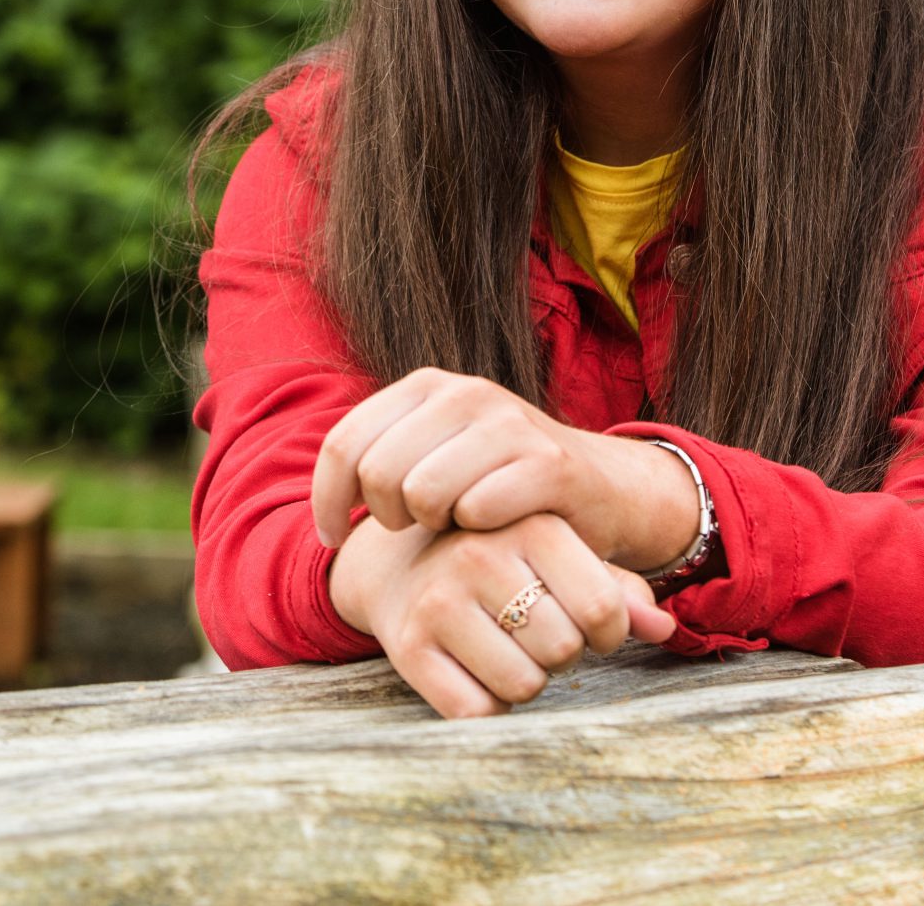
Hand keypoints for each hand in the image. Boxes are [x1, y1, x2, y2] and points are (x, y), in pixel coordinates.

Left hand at [310, 367, 699, 571]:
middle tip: (414, 531)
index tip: (334, 537)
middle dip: (386, 517)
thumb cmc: (501, 482)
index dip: (327, 500)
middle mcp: (464, 393)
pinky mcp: (548, 462)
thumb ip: (383, 455)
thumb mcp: (436, 453)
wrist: (602, 488)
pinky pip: (477, 508)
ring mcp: (509, 423)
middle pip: (378, 472)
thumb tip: (321, 489)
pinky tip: (491, 530)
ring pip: (423, 492)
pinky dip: (477, 531)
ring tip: (453, 527)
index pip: (344, 442)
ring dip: (433, 527)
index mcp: (426, 385)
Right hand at [330, 511, 677, 717]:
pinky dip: (486, 705)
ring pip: (523, 685)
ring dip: (525, 681)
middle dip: (562, 654)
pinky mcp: (407, 646)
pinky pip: (475, 710)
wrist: (397, 560)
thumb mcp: (560, 555)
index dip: (608, 633)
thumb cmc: (502, 559)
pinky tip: (474, 671)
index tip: (590, 627)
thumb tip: (663, 628)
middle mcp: (479, 556)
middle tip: (537, 634)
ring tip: (507, 649)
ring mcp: (439, 601)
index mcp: (530, 526)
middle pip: (564, 648)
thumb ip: (617, 588)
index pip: (603, 609)